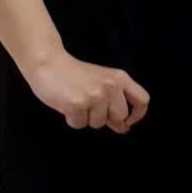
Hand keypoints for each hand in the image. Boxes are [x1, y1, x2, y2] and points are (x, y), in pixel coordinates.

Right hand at [25, 51, 149, 131]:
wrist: (48, 64)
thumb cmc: (75, 75)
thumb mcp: (101, 83)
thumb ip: (114, 103)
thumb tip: (124, 128)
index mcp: (120, 78)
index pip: (143, 100)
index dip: (137, 115)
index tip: (127, 122)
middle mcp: (111, 86)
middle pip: (120, 116)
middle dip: (106, 118)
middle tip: (90, 107)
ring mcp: (95, 96)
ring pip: (98, 123)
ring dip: (86, 118)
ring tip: (77, 102)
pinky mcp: (77, 104)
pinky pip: (79, 124)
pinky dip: (72, 119)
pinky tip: (67, 105)